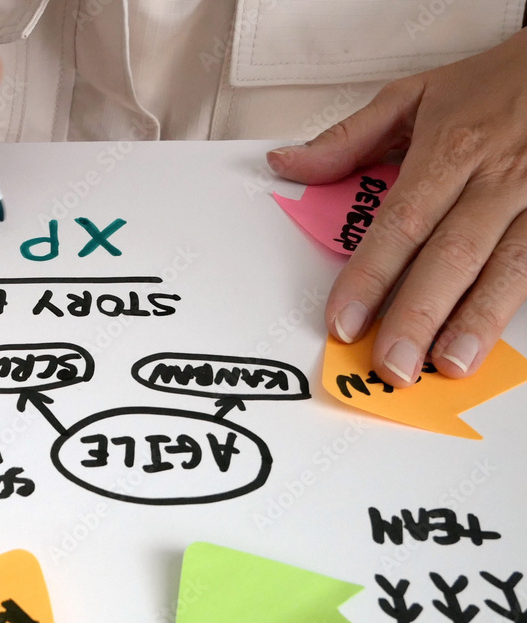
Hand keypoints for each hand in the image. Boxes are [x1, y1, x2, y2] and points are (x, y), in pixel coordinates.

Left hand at [268, 29, 526, 386]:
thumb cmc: (492, 86)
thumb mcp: (414, 96)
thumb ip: (348, 139)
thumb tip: (286, 164)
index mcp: (450, 149)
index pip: (401, 223)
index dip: (370, 275)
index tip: (343, 320)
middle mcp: (496, 178)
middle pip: (451, 254)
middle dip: (418, 314)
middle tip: (389, 364)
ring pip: (507, 267)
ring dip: (475, 322)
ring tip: (445, 367)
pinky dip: (512, 306)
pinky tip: (490, 342)